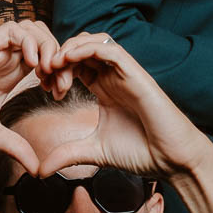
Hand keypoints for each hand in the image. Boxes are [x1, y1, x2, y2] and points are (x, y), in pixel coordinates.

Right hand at [0, 20, 59, 173]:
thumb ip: (15, 147)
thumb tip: (37, 170)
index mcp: (11, 75)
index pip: (47, 60)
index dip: (60, 72)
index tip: (58, 95)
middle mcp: (7, 59)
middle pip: (46, 39)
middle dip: (61, 58)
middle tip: (58, 85)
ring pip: (34, 29)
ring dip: (48, 47)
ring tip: (46, 74)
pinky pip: (15, 30)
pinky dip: (30, 42)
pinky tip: (32, 65)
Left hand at [32, 33, 212, 179]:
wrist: (172, 161)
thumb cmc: (141, 153)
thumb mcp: (93, 152)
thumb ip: (66, 155)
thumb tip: (39, 171)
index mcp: (103, 89)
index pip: (74, 65)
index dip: (55, 69)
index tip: (42, 85)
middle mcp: (113, 77)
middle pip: (80, 49)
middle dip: (57, 56)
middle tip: (43, 73)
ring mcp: (125, 74)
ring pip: (94, 42)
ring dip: (70, 48)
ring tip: (55, 64)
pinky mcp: (136, 75)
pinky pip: (110, 50)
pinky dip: (87, 48)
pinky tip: (70, 58)